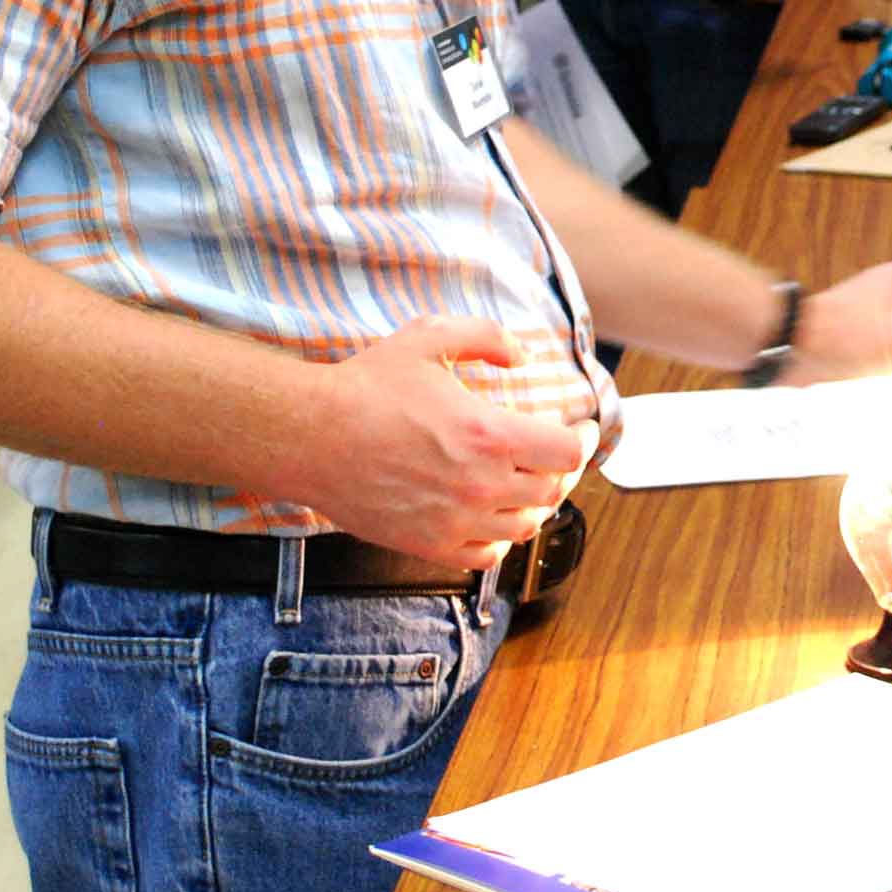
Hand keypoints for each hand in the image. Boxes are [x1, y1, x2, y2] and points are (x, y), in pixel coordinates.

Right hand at [305, 315, 600, 566]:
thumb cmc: (365, 386)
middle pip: (552, 490)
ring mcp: (455, 520)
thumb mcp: (430, 336)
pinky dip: (499, 539)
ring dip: (535, 504)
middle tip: (557, 455)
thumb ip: (486, 338)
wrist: (309, 436)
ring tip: (530, 485)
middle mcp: (480, 484)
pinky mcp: (428, 544)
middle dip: (561, 469)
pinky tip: (494, 518)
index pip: (566, 451)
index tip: (581, 429)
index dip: (582, 439)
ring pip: (524, 526)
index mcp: (489, 434)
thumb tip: (522, 354)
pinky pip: (485, 555)